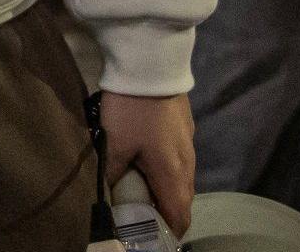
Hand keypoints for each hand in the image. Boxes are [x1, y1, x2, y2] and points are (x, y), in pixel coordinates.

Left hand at [98, 92, 196, 237]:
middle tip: (139, 216)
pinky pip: (177, 161)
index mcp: (174, 174)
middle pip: (181, 200)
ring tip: (139, 192)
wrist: (150, 64)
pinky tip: (145, 164)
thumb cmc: (131, 110)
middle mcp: (188, 163)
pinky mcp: (183, 128)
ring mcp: (188, 144)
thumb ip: (113, 175)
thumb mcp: (114, 145)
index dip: (168, 232)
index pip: (180, 216)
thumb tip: (111, 195)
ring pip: (179, 179)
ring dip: (163, 190)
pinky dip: (164, 171)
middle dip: (164, 213)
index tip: (151, 235)